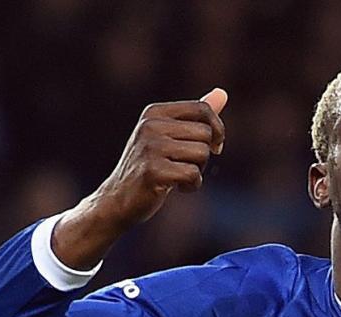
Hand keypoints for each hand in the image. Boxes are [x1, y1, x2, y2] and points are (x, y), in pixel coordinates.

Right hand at [53, 89, 227, 266]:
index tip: (215, 146)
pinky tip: (177, 188)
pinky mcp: (153, 171)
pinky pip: (192, 174)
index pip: (201, 109)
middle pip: (205, 134)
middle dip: (204, 155)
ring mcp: (150, 148)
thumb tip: (222, 93)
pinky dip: (191, 185)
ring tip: (178, 177)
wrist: (118, 199)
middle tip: (186, 166)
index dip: (217, 129)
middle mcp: (151, 125)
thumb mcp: (169, 136)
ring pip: (202, 153)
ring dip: (197, 171)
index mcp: (154, 112)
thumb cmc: (149, 167)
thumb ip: (194, 117)